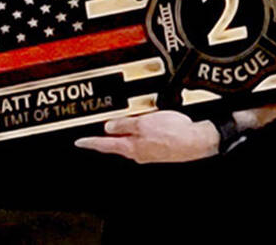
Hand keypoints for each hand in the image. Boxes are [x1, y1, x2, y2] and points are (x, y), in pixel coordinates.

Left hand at [74, 111, 218, 163]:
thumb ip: (125, 124)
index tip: (80, 142)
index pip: (104, 144)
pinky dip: (141, 133)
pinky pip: (145, 140)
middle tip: (99, 129)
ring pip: (132, 141)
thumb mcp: (144, 122)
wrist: (196, 141)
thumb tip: (109, 126)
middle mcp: (138, 152)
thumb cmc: (173, 133)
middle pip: (117, 144)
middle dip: (108, 136)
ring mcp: (150, 152)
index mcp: (131, 146)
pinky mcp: (161, 148)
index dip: (90, 142)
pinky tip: (146, 125)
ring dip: (126, 132)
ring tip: (124, 122)